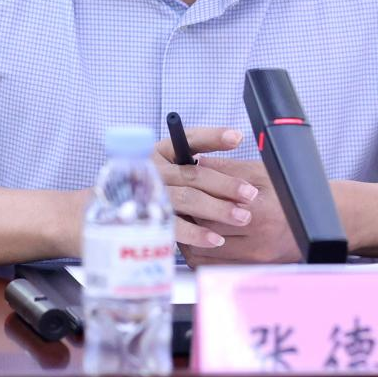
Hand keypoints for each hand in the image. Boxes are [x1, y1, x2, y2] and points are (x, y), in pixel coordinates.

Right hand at [152, 127, 259, 249]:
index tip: (237, 138)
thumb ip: (205, 160)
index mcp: (163, 151)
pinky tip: (216, 239)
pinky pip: (175, 227)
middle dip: (225, 184)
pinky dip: (196, 234)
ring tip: (242, 217)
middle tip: (250, 194)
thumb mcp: (181, 170)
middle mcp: (154, 170)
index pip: (190, 140)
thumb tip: (236, 138)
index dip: (214, 137)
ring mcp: (150, 195)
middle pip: (193, 175)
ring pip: (187, 199)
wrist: (127, 217)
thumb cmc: (167, 188)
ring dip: (217, 208)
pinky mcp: (149, 221)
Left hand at [176, 159, 299, 266]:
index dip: (194, 199)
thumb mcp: (260, 174)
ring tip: (186, 222)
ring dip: (191, 238)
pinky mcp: (248, 269)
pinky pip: (212, 266)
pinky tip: (198, 238)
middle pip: (207, 230)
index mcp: (260, 211)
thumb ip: (228, 169)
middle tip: (180, 206)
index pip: (212, 208)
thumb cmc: (285, 196)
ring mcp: (253, 258)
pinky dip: (199, 253)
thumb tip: (198, 162)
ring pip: (205, 253)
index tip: (184, 190)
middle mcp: (258, 239)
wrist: (308, 226)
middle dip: (190, 218)